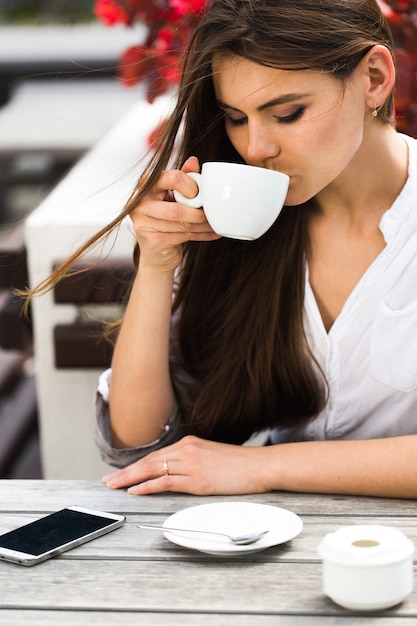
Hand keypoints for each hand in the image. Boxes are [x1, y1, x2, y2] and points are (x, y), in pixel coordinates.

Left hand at [102, 435, 270, 494]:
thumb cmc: (238, 464)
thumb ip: (192, 459)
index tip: (121, 472)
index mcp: (189, 443)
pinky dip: (148, 486)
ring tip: (114, 486)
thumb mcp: (211, 455)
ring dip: (130, 479)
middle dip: (126, 472)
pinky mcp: (197, 479)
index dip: (136, 465)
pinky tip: (136, 490)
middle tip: (108, 480)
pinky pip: (166, 482)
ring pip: (153, 470)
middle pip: (149, 461)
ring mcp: (191, 464)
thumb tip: (176, 470)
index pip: (156, 454)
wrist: (258, 466)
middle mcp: (187, 450)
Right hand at [130, 156, 219, 270]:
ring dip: (203, 225)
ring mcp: (143, 223)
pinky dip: (201, 235)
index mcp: (146, 185)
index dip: (192, 187)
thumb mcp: (174, 195)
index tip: (201, 194)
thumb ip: (183, 178)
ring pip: (181, 224)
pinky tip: (212, 233)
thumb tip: (193, 162)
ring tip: (215, 223)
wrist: (156, 252)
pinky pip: (182, 236)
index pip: (172, 178)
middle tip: (212, 213)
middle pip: (176, 208)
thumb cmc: (166, 219)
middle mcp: (140, 202)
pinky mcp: (152, 241)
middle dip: (199, 212)